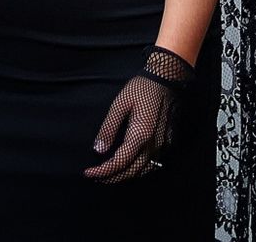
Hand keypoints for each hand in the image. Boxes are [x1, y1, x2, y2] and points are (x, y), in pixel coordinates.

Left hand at [84, 46, 191, 182]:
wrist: (167, 78)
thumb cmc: (141, 88)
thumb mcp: (119, 104)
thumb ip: (109, 128)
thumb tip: (98, 150)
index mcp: (140, 135)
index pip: (119, 163)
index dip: (102, 171)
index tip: (88, 173)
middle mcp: (153, 145)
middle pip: (132, 172)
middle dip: (112, 178)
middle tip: (96, 177)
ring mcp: (163, 145)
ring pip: (144, 171)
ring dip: (126, 176)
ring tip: (110, 175)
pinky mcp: (168, 142)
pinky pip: (153, 164)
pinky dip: (139, 170)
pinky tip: (130, 166)